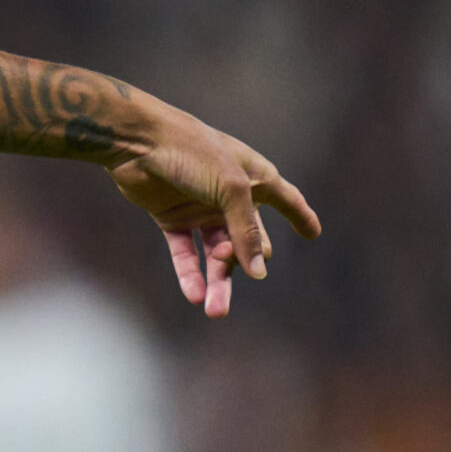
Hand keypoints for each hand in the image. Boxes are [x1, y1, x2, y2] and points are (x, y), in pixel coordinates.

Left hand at [108, 107, 321, 317]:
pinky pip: (185, 253)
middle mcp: (229, 195)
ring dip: (217, 282)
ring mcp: (200, 207)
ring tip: (215, 311)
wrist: (136, 140)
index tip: (314, 232)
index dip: (300, 215)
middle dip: (246, 262)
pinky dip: (189, 273)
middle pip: (248, 240)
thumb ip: (246, 230)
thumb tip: (259, 272)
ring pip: (216, 254)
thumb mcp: (230, 189)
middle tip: (239, 268)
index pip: (286, 199)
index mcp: (253, 177)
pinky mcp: (171, 217)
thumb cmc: (191, 152)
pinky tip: (194, 294)